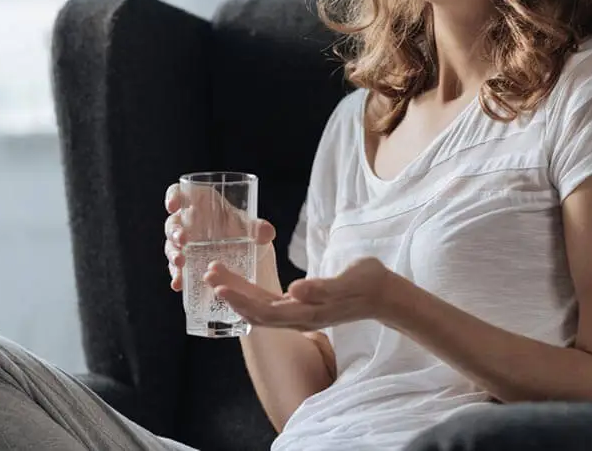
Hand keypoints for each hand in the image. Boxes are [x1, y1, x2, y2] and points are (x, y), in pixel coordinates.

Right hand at [163, 183, 275, 291]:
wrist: (250, 262)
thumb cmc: (246, 235)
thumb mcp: (254, 231)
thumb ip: (259, 229)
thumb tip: (267, 232)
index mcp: (204, 206)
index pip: (183, 193)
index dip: (174, 196)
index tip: (173, 206)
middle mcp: (191, 224)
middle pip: (174, 223)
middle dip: (175, 231)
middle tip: (183, 240)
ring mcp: (186, 246)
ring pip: (171, 246)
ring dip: (173, 253)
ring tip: (180, 262)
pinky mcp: (187, 265)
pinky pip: (176, 269)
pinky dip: (176, 276)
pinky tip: (178, 283)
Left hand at [204, 257, 391, 331]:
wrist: (384, 295)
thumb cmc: (368, 283)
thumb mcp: (348, 281)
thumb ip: (322, 288)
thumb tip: (294, 291)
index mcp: (307, 312)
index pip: (265, 310)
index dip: (240, 299)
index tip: (218, 285)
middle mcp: (299, 317)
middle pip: (256, 310)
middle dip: (231, 294)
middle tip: (207, 274)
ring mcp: (300, 314)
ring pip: (261, 308)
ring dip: (238, 293)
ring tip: (217, 276)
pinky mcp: (303, 306)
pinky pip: (270, 304)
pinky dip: (251, 294)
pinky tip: (241, 285)